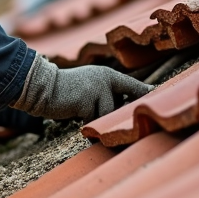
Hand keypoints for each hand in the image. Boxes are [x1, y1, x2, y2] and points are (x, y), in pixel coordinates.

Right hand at [11, 55, 152, 120]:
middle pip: (121, 107)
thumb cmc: (64, 90)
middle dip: (116, 116)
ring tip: (79, 109)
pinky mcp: (87, 102)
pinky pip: (93, 121)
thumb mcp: (88, 86)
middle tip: (108, 117)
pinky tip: (73, 112)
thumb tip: (119, 111)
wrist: (42, 86)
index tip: (156, 94)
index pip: (132, 85)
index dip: (144, 91)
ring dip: (95, 119)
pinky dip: (85, 123)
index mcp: (107, 75)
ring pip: (106, 116)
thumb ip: (105, 93)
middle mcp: (106, 79)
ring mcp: (97, 90)